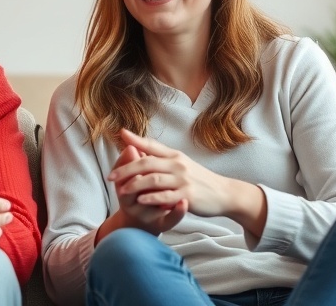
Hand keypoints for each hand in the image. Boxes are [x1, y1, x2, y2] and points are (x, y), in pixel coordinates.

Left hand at [108, 129, 265, 236]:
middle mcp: (177, 164)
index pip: (152, 145)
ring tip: (121, 191)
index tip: (120, 134)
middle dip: (126, 169)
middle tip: (111, 177)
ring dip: (135, 185)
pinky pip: (166, 196)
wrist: (224, 193)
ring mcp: (183, 179)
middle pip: (147, 163)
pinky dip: (152, 198)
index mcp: (174, 156)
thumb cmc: (199, 179)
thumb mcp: (182, 164)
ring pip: (154, 179)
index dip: (135, 140)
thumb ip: (162, 158)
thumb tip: (142, 149)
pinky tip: (141, 200)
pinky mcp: (187, 195)